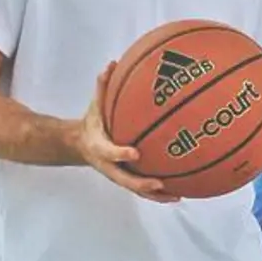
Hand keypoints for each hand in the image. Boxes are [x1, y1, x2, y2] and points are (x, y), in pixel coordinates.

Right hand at [75, 64, 176, 202]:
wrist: (80, 145)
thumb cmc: (93, 124)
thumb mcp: (94, 106)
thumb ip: (102, 87)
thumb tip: (111, 64)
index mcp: (100, 148)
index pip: (110, 152)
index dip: (121, 154)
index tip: (135, 152)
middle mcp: (109, 166)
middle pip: (125, 180)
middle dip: (142, 183)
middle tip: (160, 183)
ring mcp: (118, 175)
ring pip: (137, 189)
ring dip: (156, 195)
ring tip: (177, 196)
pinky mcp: (126, 178)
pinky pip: (144, 189)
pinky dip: (160, 194)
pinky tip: (180, 193)